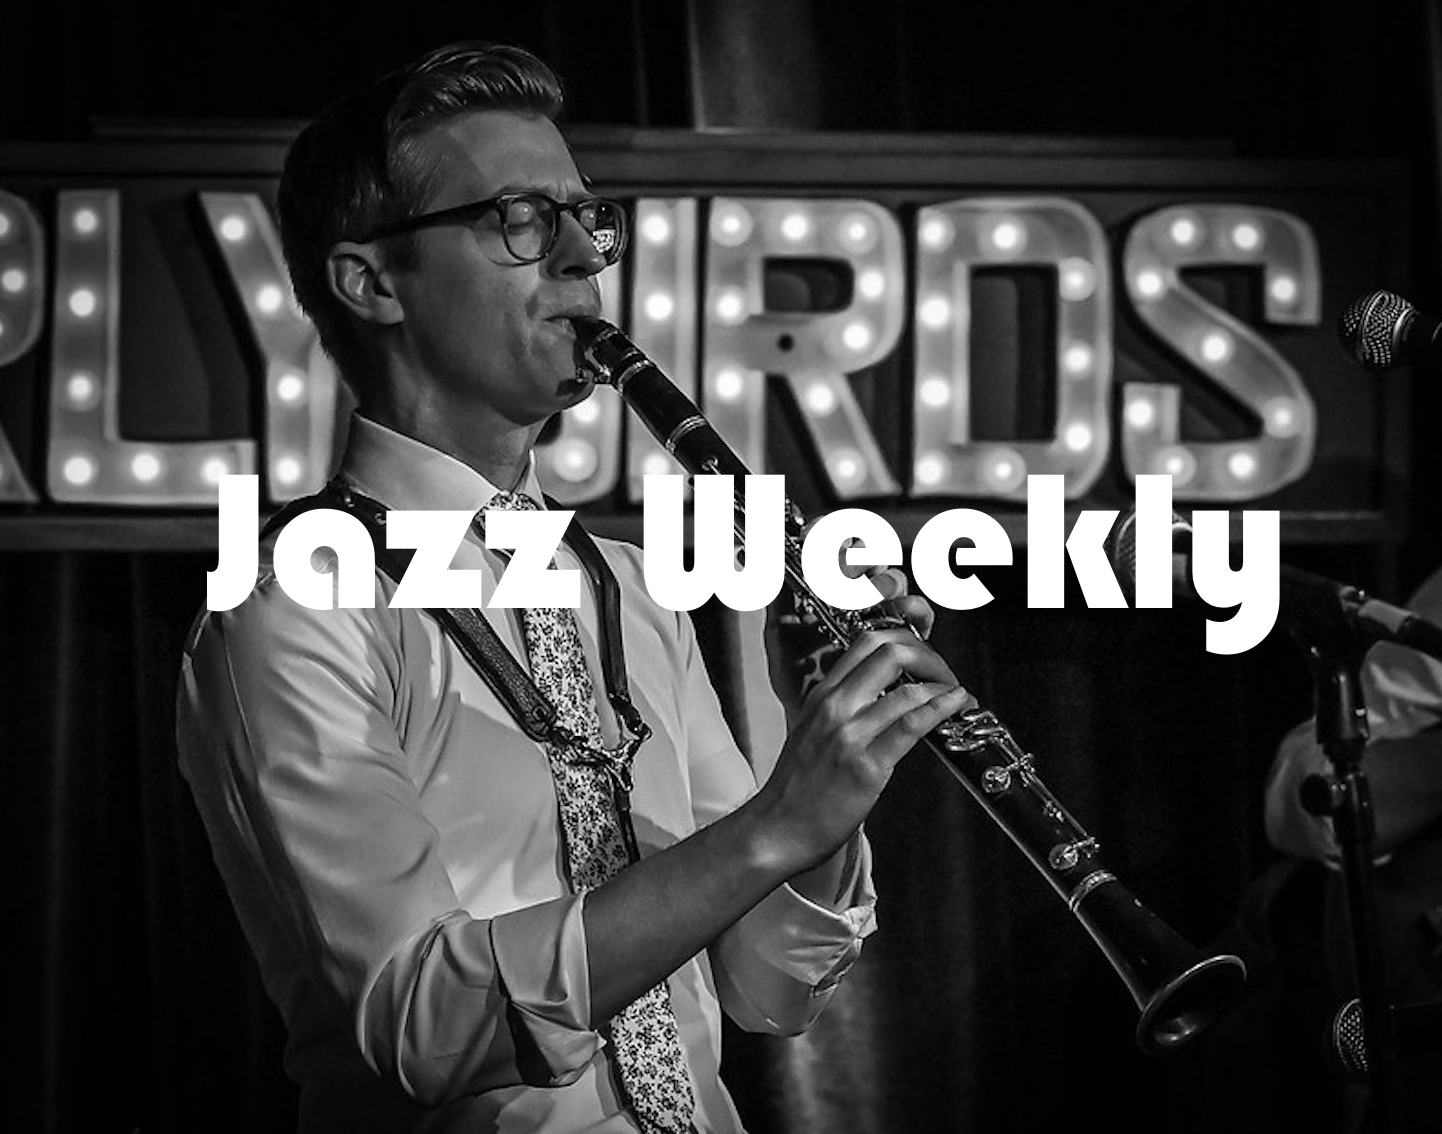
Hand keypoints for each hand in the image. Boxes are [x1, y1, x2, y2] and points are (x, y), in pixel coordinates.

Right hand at [753, 625, 973, 871]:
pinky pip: (912, 725)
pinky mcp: (867, 765)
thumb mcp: (813, 731)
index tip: (924, 654)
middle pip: (891, 652)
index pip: (867, 642)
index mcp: (822, 695)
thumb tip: (883, 694)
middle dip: (929, 656)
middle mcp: (835, 707)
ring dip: (943, 685)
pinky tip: (956, 704)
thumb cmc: (797, 787)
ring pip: (908, 688)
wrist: (777, 828)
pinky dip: (941, 708)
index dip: (905, 640)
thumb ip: (843, 708)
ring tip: (956, 693)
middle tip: (943, 673)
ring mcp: (849, 734)